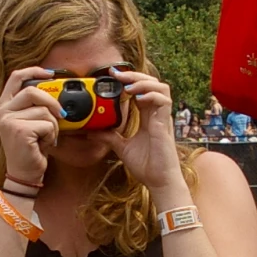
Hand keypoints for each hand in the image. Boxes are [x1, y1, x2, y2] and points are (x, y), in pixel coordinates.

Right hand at [0, 66, 60, 188]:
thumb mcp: (31, 122)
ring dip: (52, 126)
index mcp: (3, 106)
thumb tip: (56, 91)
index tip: (50, 73)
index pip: (16, 77)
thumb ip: (36, 105)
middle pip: (32, 91)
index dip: (34, 71)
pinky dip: (52, 136)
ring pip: (44, 111)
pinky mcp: (19, 131)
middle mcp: (2, 111)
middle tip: (62, 113)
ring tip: (45, 138)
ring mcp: (8, 121)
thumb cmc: (30, 148)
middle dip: (52, 102)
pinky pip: (47, 125)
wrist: (24, 173)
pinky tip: (43, 145)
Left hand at [109, 67, 180, 190]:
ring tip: (129, 86)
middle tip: (117, 75)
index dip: (130, 80)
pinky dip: (152, 95)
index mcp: (148, 117)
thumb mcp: (122, 148)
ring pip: (161, 87)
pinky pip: (164, 101)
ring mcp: (162, 118)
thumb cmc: (147, 166)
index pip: (142, 90)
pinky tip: (138, 98)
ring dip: (144, 82)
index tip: (112, 76)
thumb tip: (92, 132)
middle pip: (152, 83)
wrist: (159, 182)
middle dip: (135, 75)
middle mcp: (156, 114)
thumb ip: (110, 137)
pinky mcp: (164, 124)